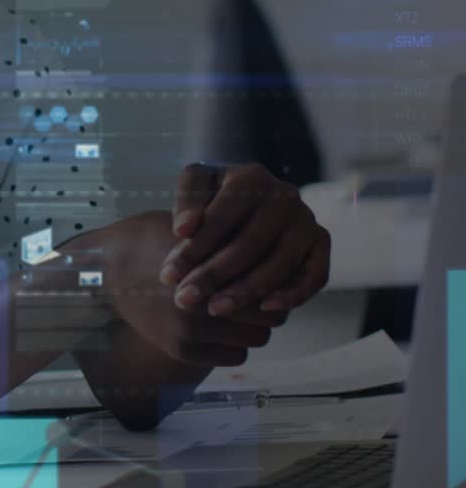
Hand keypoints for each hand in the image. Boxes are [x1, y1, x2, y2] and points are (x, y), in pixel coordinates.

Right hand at [100, 211, 288, 366]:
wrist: (105, 271)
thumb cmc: (152, 240)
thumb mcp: (191, 228)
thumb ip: (230, 238)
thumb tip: (276, 248)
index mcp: (203, 271)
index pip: (267, 287)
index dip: (274, 280)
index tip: (270, 273)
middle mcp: (196, 306)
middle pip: (267, 318)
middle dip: (267, 306)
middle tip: (260, 294)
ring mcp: (187, 332)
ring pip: (256, 339)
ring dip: (253, 327)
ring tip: (242, 310)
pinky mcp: (180, 351)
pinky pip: (234, 356)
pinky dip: (235, 344)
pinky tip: (224, 327)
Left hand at [164, 163, 330, 315]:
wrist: (243, 202)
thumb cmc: (212, 197)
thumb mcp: (194, 188)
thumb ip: (185, 202)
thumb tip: (184, 229)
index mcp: (250, 177)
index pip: (220, 219)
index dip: (193, 250)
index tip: (168, 276)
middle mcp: (285, 196)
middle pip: (250, 244)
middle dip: (214, 276)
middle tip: (185, 299)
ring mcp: (306, 220)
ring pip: (280, 264)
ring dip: (246, 291)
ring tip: (214, 309)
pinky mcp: (320, 242)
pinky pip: (316, 275)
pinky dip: (294, 294)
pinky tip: (263, 308)